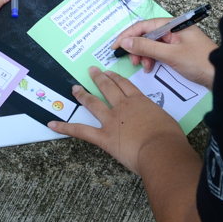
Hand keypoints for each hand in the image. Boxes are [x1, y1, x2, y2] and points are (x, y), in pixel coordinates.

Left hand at [48, 67, 186, 174]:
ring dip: (82, 95)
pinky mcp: (103, 137)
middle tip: (91, 71)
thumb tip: (155, 125)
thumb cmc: (169, 139)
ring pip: (93, 103)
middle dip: (98, 78)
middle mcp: (123, 107)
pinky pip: (81, 131)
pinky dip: (65, 127)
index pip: (125, 85)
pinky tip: (53, 124)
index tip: (109, 73)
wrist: (161, 150)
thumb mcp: (166, 122)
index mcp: (140, 102)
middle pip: (108, 88)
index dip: (115, 78)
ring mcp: (111, 120)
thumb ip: (156, 120)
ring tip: (75, 88)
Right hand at [113, 20, 217, 88]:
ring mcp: (177, 40)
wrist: (222, 77)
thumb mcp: (170, 55)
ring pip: (152, 43)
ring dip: (144, 54)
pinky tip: (151, 67)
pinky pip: (160, 51)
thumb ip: (146, 46)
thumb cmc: (199, 63)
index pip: (144, 25)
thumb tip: (125, 41)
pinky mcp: (179, 51)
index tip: (115, 46)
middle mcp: (174, 29)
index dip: (127, 35)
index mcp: (173, 24)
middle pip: (147, 34)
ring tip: (144, 67)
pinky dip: (153, 58)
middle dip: (137, 47)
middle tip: (132, 61)